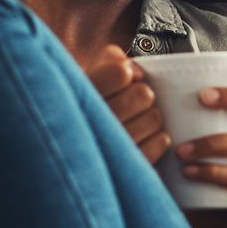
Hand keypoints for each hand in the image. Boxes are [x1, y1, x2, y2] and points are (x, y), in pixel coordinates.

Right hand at [81, 45, 169, 162]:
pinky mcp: (126, 168)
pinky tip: (144, 136)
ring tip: (135, 121)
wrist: (67, 149)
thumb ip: (110, 59)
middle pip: (143, 95)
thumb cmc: (84, 106)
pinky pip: (159, 144)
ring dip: (150, 117)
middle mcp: (92, 122)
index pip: (121, 73)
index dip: (126, 72)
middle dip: (141, 95)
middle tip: (130, 102)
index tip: (122, 78)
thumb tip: (135, 70)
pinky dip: (157, 139)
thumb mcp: (88, 75)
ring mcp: (110, 148)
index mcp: (80, 94)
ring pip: (154, 119)